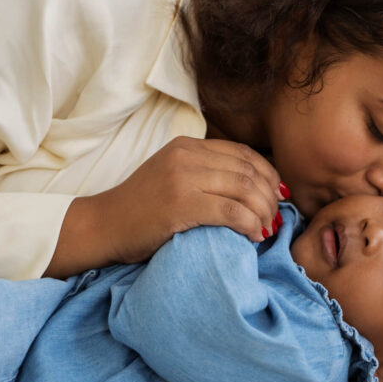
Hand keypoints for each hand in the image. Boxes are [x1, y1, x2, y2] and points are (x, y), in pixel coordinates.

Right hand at [47, 137, 285, 275]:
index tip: (279, 195)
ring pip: (244, 190)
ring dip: (263, 212)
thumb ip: (204, 173)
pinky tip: (253, 236)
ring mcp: (182, 178)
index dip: (268, 174)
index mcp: (186, 145)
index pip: (242, 153)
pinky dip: (250, 224)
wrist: (103, 226)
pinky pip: (231, 211)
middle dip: (270, 196)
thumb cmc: (140, 210)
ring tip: (267, 229)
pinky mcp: (181, 204)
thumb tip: (252, 188)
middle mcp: (186, 155)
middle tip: (276, 218)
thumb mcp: (172, 176)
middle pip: (248, 171)